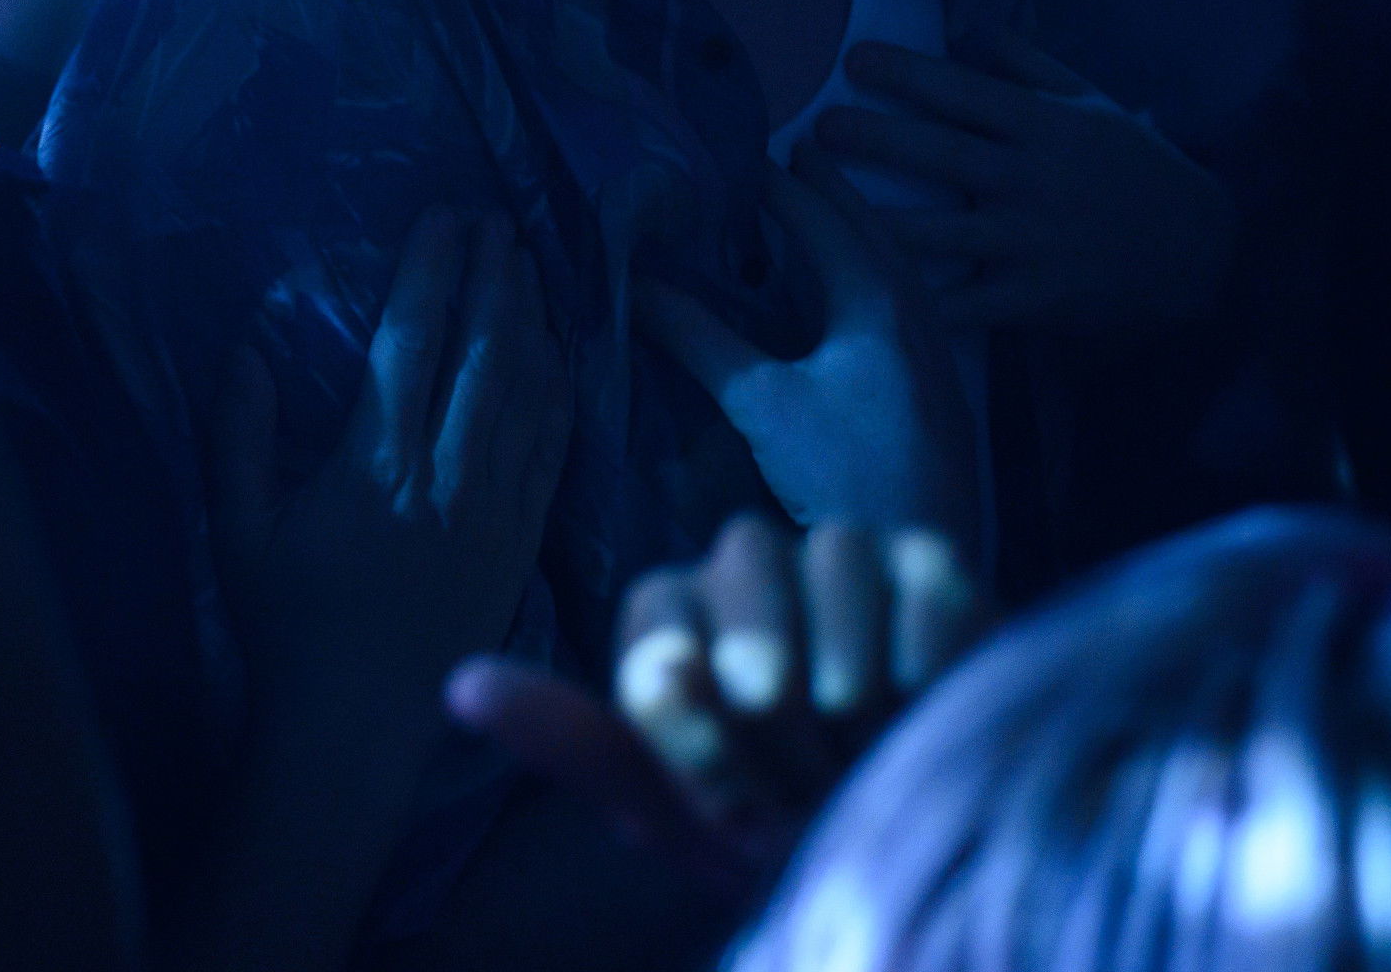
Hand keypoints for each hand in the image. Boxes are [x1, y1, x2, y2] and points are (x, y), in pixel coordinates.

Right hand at [212, 212, 571, 730]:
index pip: (409, 342)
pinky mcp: (523, 542)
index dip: (429, 272)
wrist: (357, 725)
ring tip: (526, 263)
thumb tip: (247, 347)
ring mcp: (494, 509)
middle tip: (494, 218)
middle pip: (481, 352)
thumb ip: (236, 435)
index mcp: (372, 466)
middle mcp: (444, 477)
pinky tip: (560, 352)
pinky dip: (559, 390)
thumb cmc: (286, 624)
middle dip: (490, 275)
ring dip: (529, 319)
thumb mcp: (236, 530)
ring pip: (526, 392)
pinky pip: (552, 449)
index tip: (440, 217)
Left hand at [448, 514, 983, 900]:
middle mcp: (747, 571)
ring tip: (861, 741)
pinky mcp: (928, 568)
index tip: (719, 781)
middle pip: (743, 562)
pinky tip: (922, 703)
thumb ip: (576, 743)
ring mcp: (840, 560)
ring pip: (831, 550)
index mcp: (672, 619)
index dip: (688, 702)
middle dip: (769, 676)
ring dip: (846, 664)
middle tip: (792, 755)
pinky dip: (923, 648)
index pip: (661, 618)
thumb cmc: (772, 826)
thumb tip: (462, 686)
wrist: (905, 840)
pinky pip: (921, 573)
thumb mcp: (668, 808)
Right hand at [640, 154, 977, 551]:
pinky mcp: (943, 395)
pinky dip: (880, 281)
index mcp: (878, 302)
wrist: (922, 549)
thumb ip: (701, 340)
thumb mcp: (760, 403)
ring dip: (864, 235)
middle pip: (877, 235)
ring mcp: (939, 357)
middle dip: (838, 193)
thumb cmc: (843, 472)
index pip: (825, 224)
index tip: (751, 157)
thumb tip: (638, 285)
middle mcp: (919, 316)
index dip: (784, 189)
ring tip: (834, 213)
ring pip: (901, 273)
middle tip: (808, 152)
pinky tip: (863, 302)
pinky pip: (911, 307)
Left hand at [807, 33, 1230, 336]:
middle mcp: (1032, 180)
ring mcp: (1031, 243)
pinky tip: (865, 297)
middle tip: (817, 128)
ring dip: (873, 219)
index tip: (854, 60)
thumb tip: (971, 28)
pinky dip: (918, 304)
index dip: (907, 73)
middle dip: (873, 139)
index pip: (966, 91)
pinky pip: (965, 306)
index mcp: (1046, 127)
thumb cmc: (1138, 170)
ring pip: (938, 233)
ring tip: (816, 207)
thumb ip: (1031, 68)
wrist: (1204, 251)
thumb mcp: (1095, 105)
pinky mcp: (1034, 299)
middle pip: (940, 154)